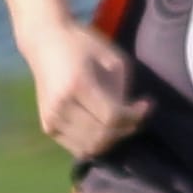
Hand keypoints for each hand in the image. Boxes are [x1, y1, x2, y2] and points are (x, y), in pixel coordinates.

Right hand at [24, 20, 149, 160]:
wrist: (45, 43)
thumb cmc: (82, 45)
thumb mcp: (110, 58)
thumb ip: (120, 90)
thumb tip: (128, 118)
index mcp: (78, 85)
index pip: (111, 116)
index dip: (135, 116)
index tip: (147, 105)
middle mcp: (61, 106)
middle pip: (102, 136)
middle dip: (126, 129)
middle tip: (137, 117)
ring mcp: (51, 119)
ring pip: (90, 147)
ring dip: (111, 139)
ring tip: (122, 124)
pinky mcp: (48, 127)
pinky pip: (78, 148)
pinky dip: (95, 143)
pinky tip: (104, 128)